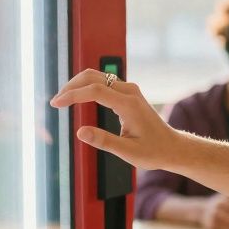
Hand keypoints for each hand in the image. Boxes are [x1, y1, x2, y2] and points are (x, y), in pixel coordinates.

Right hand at [49, 69, 176, 169]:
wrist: (172, 146)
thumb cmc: (153, 152)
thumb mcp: (128, 152)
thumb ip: (104, 141)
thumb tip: (79, 132)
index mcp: (129, 104)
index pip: (95, 90)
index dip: (73, 95)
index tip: (56, 104)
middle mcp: (129, 91)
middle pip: (93, 77)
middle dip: (71, 86)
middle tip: (56, 102)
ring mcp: (129, 90)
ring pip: (97, 76)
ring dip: (78, 85)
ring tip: (62, 100)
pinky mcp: (128, 92)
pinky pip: (103, 82)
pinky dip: (87, 86)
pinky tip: (77, 97)